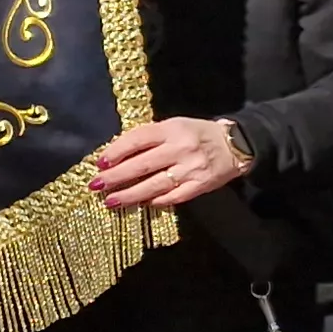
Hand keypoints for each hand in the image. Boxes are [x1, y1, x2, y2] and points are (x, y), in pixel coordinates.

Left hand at [93, 116, 249, 210]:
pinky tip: (142, 204)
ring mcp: (191, 169)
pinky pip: (174, 196)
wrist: (235, 145)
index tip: (100, 163)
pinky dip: (156, 201)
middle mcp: (181, 148)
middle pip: (143, 165)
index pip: (138, 139)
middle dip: (117, 177)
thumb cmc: (197, 134)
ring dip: (131, 195)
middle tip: (97, 185)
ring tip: (111, 201)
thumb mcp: (173, 126)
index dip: (117, 151)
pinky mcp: (201, 185)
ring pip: (155, 185)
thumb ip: (149, 138)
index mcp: (172, 129)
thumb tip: (117, 156)